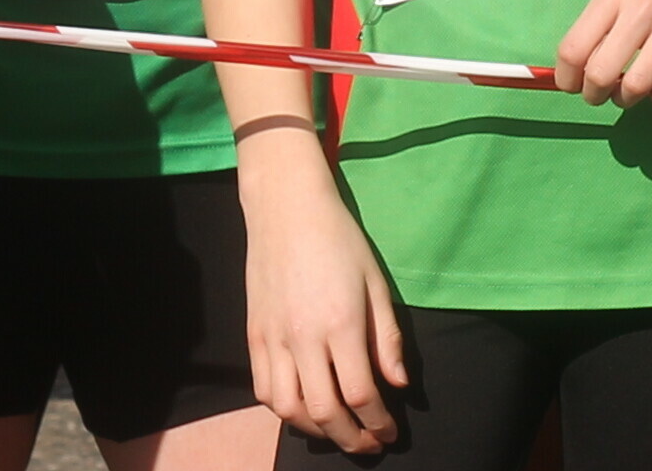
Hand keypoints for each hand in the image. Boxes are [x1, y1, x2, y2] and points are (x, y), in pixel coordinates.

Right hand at [239, 147, 407, 454]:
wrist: (286, 207)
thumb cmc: (339, 239)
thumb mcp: (376, 282)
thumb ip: (387, 338)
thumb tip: (398, 384)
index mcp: (341, 323)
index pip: (361, 394)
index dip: (379, 423)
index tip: (389, 431)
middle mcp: (303, 337)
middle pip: (324, 412)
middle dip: (350, 438)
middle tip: (368, 443)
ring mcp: (273, 337)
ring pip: (289, 408)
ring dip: (315, 430)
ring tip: (335, 428)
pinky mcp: (253, 334)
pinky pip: (263, 388)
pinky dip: (284, 409)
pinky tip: (302, 406)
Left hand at [554, 0, 651, 103]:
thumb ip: (602, 22)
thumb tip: (581, 68)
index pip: (573, 48)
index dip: (566, 77)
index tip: (573, 84)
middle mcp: (641, 10)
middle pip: (601, 73)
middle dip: (594, 94)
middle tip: (600, 93)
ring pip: (638, 85)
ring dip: (628, 99)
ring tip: (629, 92)